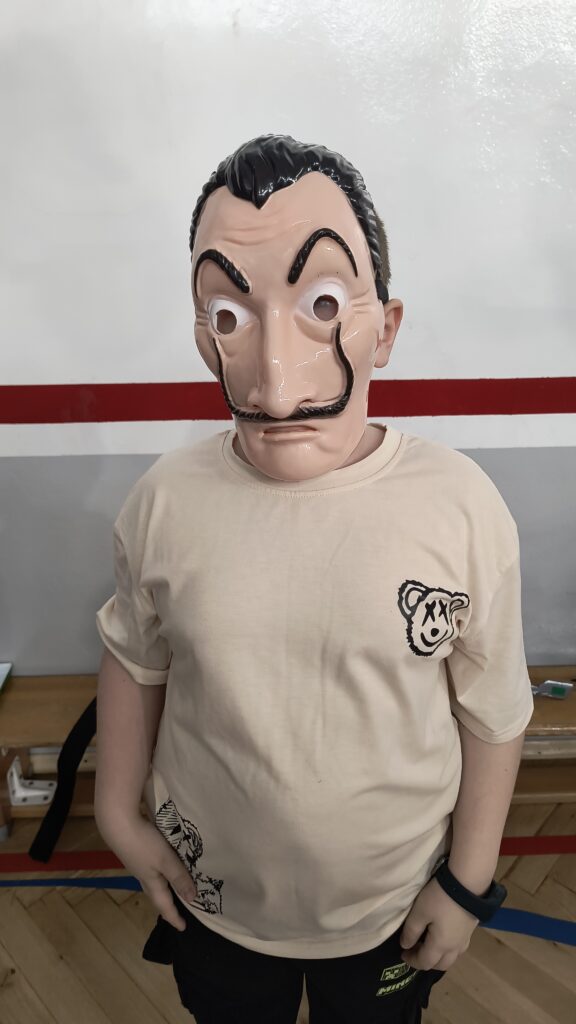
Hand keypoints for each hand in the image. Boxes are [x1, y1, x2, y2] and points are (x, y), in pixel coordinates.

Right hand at [96, 811, 197, 930]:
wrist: (117, 824)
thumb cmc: (144, 843)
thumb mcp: (166, 860)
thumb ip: (179, 878)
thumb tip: (192, 899)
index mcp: (151, 883)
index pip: (164, 905)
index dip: (174, 917)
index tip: (183, 928)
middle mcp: (143, 877)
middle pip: (156, 896)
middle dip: (167, 906)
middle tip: (177, 913)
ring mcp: (138, 864)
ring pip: (153, 883)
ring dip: (163, 890)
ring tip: (172, 890)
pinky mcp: (136, 852)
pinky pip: (151, 870)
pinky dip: (159, 875)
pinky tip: (162, 867)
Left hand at [398, 875, 479, 970]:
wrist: (467, 884)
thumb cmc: (439, 898)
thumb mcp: (419, 912)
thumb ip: (411, 931)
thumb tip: (405, 945)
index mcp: (440, 946)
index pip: (425, 962)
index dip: (412, 961)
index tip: (402, 954)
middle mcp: (454, 948)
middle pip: (440, 965)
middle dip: (426, 962)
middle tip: (415, 951)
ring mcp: (464, 939)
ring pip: (451, 958)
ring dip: (438, 957)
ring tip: (428, 945)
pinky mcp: (470, 930)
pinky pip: (458, 949)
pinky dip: (449, 950)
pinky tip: (444, 937)